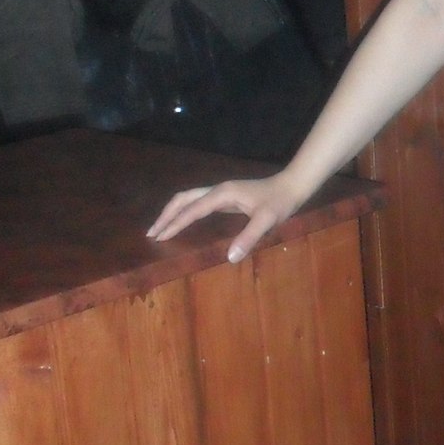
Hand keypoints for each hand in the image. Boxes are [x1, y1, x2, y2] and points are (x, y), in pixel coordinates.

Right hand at [146, 171, 305, 263]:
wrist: (292, 186)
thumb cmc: (280, 202)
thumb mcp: (267, 220)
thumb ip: (249, 237)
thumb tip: (229, 258)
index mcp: (222, 194)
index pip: (192, 210)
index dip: (175, 223)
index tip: (159, 237)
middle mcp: (217, 190)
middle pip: (183, 199)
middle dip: (166, 215)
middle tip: (151, 234)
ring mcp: (221, 192)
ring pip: (189, 199)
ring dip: (173, 212)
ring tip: (160, 229)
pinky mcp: (226, 197)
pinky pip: (198, 203)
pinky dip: (185, 212)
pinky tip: (183, 222)